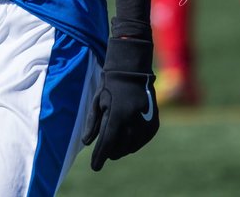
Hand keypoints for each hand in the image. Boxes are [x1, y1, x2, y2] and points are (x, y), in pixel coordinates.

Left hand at [83, 37, 158, 170]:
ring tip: (114, 143)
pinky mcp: (153, 126)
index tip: (94, 167)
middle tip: (103, 151)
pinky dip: (132, 143)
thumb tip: (86, 143)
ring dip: (120, 149)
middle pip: (119, 148)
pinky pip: (140, 142)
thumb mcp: (97, 101)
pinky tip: (126, 137)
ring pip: (130, 148)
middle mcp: (133, 122)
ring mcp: (145, 125)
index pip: (107, 143)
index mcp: (117, 116)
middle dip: (109, 152)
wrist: (133, 72)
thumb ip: (92, 123)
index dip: (100, 157)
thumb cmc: (111, 86)